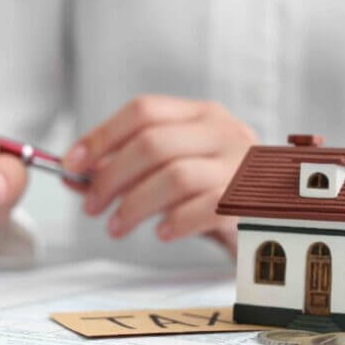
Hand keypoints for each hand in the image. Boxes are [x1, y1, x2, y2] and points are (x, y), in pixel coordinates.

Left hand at [62, 96, 257, 256]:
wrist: (274, 217)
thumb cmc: (213, 191)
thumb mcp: (172, 170)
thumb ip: (126, 168)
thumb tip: (71, 175)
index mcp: (201, 114)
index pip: (143, 110)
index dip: (101, 136)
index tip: (71, 165)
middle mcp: (224, 130)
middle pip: (152, 143)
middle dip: (111, 177)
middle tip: (91, 207)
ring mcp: (242, 164)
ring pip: (175, 176)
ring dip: (135, 205)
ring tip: (116, 227)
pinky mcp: (252, 200)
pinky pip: (204, 208)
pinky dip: (175, 222)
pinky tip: (161, 233)